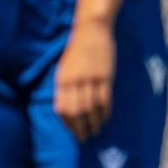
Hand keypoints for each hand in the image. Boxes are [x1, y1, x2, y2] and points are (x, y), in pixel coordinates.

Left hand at [54, 20, 115, 141]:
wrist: (91, 30)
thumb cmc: (76, 49)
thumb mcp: (64, 67)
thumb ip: (64, 86)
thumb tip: (64, 107)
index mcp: (62, 78)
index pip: (62, 107)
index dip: (67, 122)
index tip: (71, 131)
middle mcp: (74, 81)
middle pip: (77, 111)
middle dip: (79, 127)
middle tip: (84, 138)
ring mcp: (90, 79)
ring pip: (91, 108)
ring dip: (93, 123)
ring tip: (95, 131)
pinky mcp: (105, 76)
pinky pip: (105, 99)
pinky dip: (105, 112)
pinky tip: (105, 118)